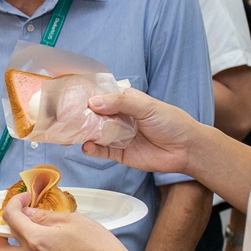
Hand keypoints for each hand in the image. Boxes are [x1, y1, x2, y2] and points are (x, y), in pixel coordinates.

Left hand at [0, 193, 143, 250]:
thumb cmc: (100, 249)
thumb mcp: (73, 221)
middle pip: (1, 250)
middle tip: (8, 224)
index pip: (10, 219)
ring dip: (21, 244)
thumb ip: (46, 216)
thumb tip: (29, 213)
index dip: (13, 204)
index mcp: (35, 241)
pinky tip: (57, 246)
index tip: (23, 199)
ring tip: (37, 231)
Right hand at [79, 88, 199, 175]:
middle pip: (93, 116)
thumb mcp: (147, 106)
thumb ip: (120, 102)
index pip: (100, 96)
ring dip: (81, 133)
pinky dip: (92, 149)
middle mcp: (118, 117)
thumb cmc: (172, 122)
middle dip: (78, 117)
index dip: (85, 96)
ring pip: (94, 134)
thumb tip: (93, 103)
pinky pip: (101, 151)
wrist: (187, 149)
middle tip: (63, 118)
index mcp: (124, 101)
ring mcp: (117, 136)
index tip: (69, 97)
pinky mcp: (119, 154)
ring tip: (69, 134)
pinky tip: (87, 146)